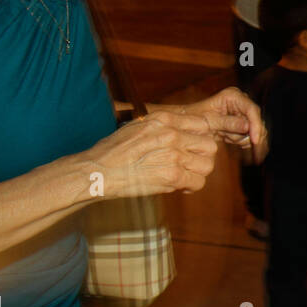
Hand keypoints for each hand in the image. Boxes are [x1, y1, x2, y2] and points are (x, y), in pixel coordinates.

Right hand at [83, 110, 218, 196]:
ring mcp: (174, 154)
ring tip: (184, 176)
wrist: (96, 171)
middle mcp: (172, 134)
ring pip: (207, 165)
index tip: (191, 148)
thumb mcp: (138, 127)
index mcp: (164, 119)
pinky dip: (191, 187)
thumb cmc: (114, 151)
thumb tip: (184, 133)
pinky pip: (198, 182)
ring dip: (197, 173)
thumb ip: (163, 127)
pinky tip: (180, 187)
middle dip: (202, 157)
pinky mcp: (172, 175)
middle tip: (190, 165)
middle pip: (210, 145)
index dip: (199, 138)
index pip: (203, 124)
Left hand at [165, 88, 267, 162]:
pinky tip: (249, 158)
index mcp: (233, 96)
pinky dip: (250, 147)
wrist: (186, 125)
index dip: (256, 125)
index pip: (251, 110)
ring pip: (256, 131)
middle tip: (256, 156)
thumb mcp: (208, 121)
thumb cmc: (193, 119)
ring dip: (252, 145)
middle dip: (255, 138)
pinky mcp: (243, 126)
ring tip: (249, 157)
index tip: (255, 140)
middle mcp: (242, 103)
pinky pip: (251, 137)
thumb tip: (248, 126)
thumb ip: (228, 123)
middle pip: (256, 121)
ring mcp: (244, 114)